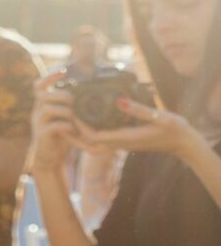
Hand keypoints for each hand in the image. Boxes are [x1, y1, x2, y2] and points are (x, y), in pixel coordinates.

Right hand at [30, 71, 83, 172]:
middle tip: (76, 100)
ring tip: (77, 116)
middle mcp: (37, 113)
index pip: (38, 86)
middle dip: (62, 95)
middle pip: (42, 95)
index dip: (49, 76)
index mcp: (43, 106)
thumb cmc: (61, 137)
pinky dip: (67, 125)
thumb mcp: (65, 119)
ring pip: (47, 108)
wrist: (50, 159)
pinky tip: (76, 129)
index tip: (64, 71)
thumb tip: (91, 92)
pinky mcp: (42, 136)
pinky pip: (54, 126)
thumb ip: (72, 107)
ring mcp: (38, 124)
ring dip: (66, 110)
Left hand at [77, 97, 203, 160]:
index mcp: (124, 138)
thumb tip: (119, 101)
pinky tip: (86, 120)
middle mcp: (119, 143)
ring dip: (79, 134)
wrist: (183, 142)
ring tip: (68, 119)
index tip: (71, 111)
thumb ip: (139, 110)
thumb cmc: (174, 129)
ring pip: (93, 144)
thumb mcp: (158, 116)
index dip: (80, 126)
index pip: (93, 136)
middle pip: (88, 144)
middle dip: (73, 134)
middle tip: (62, 120)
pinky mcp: (124, 140)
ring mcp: (121, 143)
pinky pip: (101, 139)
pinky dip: (90, 132)